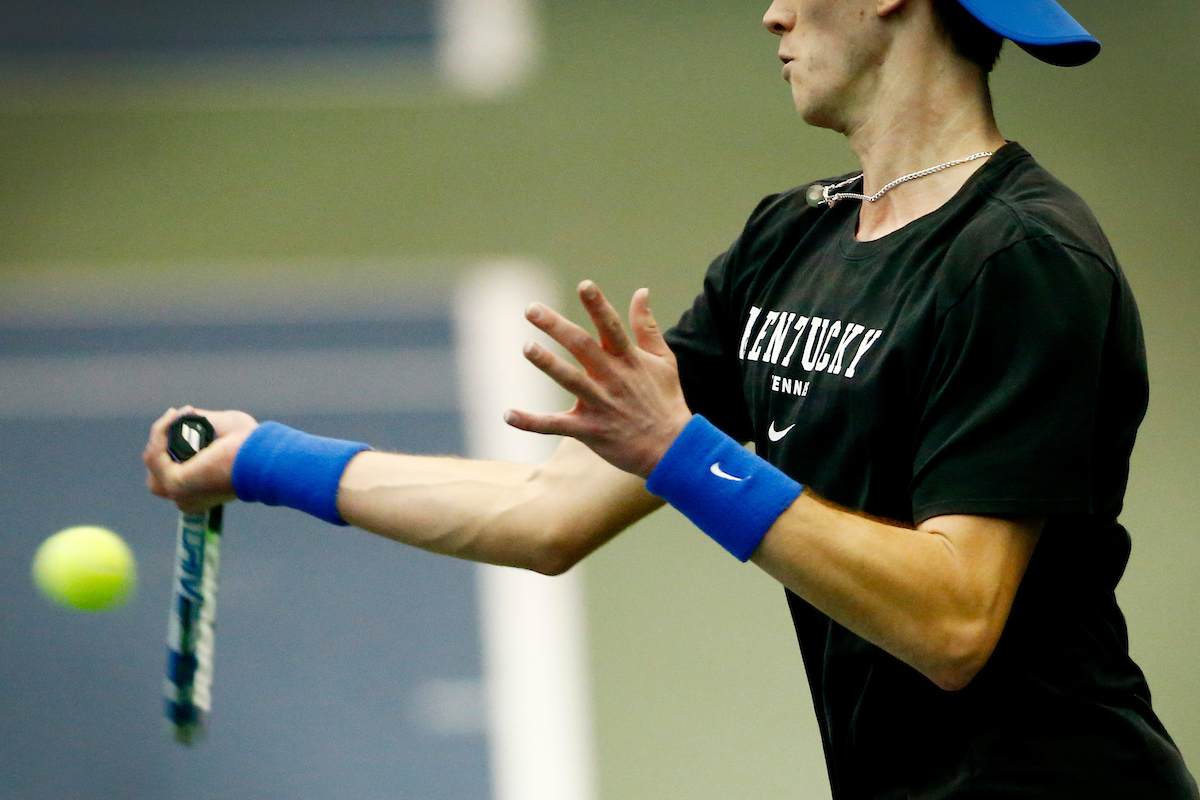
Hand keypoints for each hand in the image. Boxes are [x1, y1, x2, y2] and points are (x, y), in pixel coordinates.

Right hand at [143, 406, 258, 513]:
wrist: (262, 457)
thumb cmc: (251, 446)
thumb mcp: (222, 430)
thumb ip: (203, 424)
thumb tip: (185, 415)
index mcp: (200, 493)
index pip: (169, 474)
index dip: (168, 447)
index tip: (179, 419)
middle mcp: (188, 499)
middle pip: (156, 472)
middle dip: (160, 442)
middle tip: (175, 417)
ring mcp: (179, 494)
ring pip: (153, 461)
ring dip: (159, 433)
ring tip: (176, 413)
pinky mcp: (175, 484)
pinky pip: (155, 456)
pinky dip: (160, 433)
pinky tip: (172, 417)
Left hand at [504, 281, 691, 478]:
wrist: (672, 448)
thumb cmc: (665, 400)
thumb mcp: (664, 360)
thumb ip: (647, 326)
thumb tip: (641, 291)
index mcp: (628, 359)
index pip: (611, 327)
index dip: (598, 306)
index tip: (585, 285)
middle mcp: (613, 378)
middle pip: (582, 347)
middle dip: (556, 327)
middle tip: (531, 309)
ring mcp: (600, 404)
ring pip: (570, 380)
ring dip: (547, 364)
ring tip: (527, 347)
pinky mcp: (589, 430)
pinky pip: (556, 426)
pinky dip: (531, 422)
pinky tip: (508, 415)